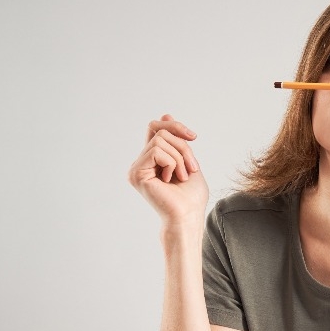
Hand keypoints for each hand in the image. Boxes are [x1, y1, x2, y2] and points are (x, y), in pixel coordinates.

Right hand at [127, 114, 207, 228]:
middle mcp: (141, 162)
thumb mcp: (188, 161)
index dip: (174, 126)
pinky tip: (171, 180)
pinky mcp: (136, 173)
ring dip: (180, 157)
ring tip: (182, 176)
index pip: (156, 128)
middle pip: (161, 131)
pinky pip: (157, 151)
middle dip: (183, 146)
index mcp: (152, 159)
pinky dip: (172, 163)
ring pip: (161, 140)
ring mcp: (136, 168)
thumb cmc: (191, 197)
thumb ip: (177, 141)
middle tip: (192, 168)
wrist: (188, 216)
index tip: (193, 137)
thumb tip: (165, 113)